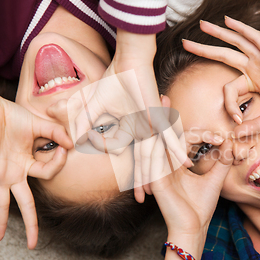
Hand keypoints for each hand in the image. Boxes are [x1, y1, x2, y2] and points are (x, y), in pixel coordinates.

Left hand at [0, 97, 72, 248]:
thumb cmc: (13, 116)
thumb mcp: (40, 126)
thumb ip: (56, 134)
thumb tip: (72, 145)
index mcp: (27, 164)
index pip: (48, 172)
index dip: (59, 162)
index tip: (64, 147)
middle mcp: (14, 173)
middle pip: (25, 204)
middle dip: (30, 225)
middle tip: (33, 244)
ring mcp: (0, 174)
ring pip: (2, 204)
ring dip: (0, 222)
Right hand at [69, 30, 190, 202]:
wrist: (130, 59)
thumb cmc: (115, 79)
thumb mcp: (94, 105)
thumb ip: (84, 122)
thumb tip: (73, 139)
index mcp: (132, 128)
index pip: (130, 154)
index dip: (127, 169)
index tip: (124, 183)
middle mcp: (144, 129)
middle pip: (143, 160)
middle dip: (141, 181)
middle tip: (142, 200)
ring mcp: (153, 124)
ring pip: (153, 154)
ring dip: (154, 173)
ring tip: (154, 193)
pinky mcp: (159, 115)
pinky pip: (167, 135)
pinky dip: (175, 148)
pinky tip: (187, 163)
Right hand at [149, 102, 232, 251]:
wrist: (194, 228)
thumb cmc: (201, 207)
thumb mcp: (215, 179)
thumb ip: (221, 161)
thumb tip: (230, 142)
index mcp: (175, 165)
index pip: (179, 140)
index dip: (192, 130)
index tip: (215, 133)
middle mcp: (164, 166)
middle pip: (163, 136)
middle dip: (162, 116)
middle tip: (163, 96)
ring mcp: (158, 172)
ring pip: (156, 141)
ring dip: (158, 123)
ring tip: (160, 104)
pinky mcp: (155, 179)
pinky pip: (153, 156)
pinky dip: (157, 140)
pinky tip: (160, 127)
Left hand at [183, 17, 259, 136]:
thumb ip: (251, 126)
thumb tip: (234, 137)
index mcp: (253, 82)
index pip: (229, 89)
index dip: (229, 106)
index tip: (237, 120)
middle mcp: (255, 67)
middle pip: (223, 55)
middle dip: (204, 49)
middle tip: (184, 43)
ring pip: (235, 42)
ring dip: (218, 33)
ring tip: (201, 23)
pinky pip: (255, 38)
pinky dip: (242, 28)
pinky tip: (228, 19)